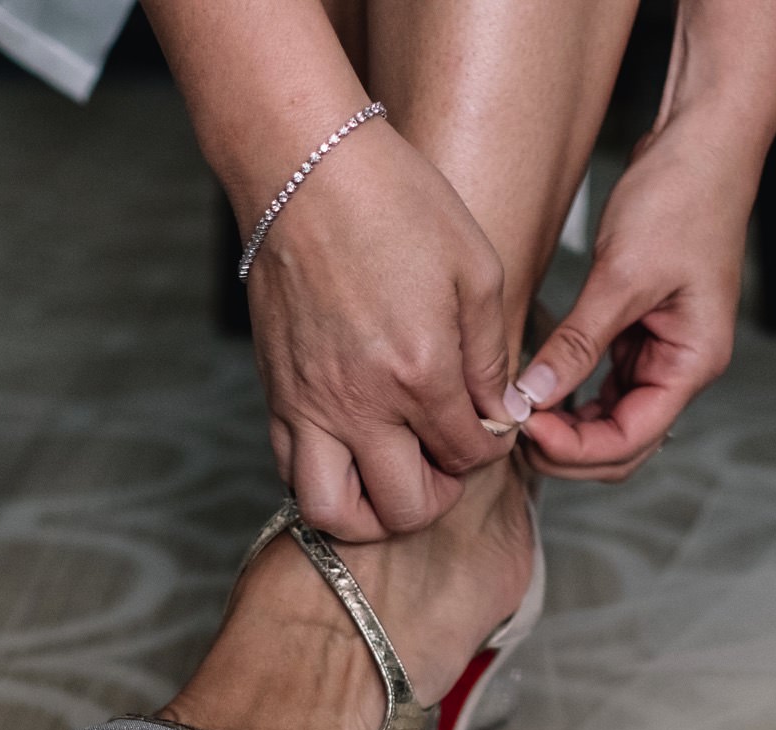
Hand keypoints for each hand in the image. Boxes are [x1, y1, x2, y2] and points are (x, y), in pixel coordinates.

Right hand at [246, 122, 522, 539]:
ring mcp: (308, 404)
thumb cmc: (397, 206)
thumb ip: (492, 357)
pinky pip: (290, 470)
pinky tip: (351, 448)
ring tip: (392, 477)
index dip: (489, 448)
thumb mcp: (475, 270)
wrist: (306, 170)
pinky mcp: (275, 393)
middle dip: (436, 496)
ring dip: (370, 512)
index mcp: (419, 373)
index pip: (467, 458)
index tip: (487, 422)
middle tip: (445, 462)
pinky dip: (325, 478)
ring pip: (332, 512)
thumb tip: (501, 414)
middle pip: (404, 508)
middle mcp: (358, 404)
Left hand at [517, 127, 753, 480]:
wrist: (701, 143)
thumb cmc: (681, 198)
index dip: (575, 446)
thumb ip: (579, 343)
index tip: (526, 425)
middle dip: (568, 448)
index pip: (631, 440)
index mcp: (692, 362)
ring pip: (610, 420)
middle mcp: (681, 367)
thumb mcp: (623, 275)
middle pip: (622, 444)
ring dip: (566, 427)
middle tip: (513, 429)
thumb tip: (534, 396)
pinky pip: (603, 385)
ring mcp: (660, 352)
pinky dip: (571, 396)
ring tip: (518, 411)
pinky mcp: (639, 332)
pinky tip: (536, 387)